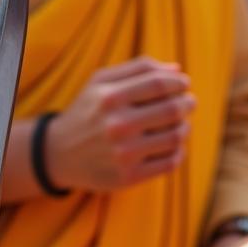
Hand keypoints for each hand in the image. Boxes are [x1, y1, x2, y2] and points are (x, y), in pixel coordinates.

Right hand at [44, 57, 193, 192]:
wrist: (59, 155)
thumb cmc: (87, 113)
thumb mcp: (101, 83)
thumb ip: (137, 69)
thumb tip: (177, 70)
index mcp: (110, 98)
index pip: (160, 84)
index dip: (179, 83)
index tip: (183, 85)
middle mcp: (116, 126)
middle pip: (172, 109)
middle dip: (187, 103)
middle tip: (188, 103)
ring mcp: (123, 154)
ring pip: (176, 137)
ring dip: (184, 128)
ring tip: (180, 125)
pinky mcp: (129, 177)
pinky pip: (170, 163)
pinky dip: (178, 152)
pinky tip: (172, 146)